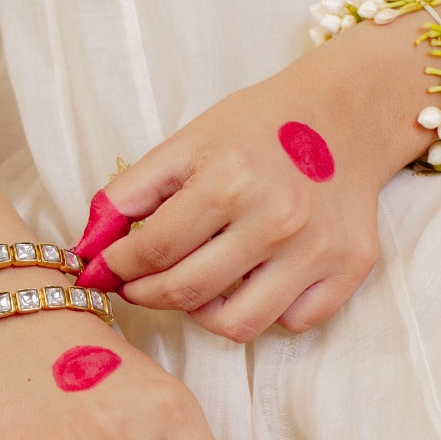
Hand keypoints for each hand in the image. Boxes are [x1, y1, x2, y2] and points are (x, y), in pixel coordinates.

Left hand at [75, 20, 432, 341]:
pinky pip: (292, 321)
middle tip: (137, 286)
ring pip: (238, 324)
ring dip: (203, 314)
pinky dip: (267, 311)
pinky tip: (255, 280)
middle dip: (147, 295)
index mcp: (230, 181)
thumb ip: (133, 190)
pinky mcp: (350, 267)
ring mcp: (318, 249)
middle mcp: (278, 219)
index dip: (118, 267)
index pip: (153, 250)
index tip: (106, 269)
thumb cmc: (258, 127)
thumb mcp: (189, 141)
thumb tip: (90, 245)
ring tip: (196, 286)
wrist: (344, 115)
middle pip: (188, 293)